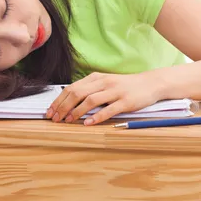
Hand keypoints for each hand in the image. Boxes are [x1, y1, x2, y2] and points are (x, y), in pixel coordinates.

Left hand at [47, 72, 163, 124]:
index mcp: (96, 78)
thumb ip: (89, 89)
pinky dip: (97, 116)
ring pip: (90, 100)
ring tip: (67, 121)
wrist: (150, 83)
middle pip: (77, 93)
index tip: (50, 112)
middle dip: (63, 106)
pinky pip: (108, 109)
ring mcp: (115, 91)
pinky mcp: (126, 101)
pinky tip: (88, 123)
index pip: (71, 88)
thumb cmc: (124, 86)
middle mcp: (103, 82)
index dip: (58, 100)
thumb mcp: (105, 83)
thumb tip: (68, 101)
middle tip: (54, 119)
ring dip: (76, 111)